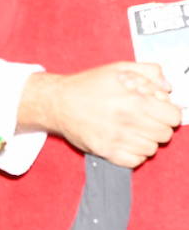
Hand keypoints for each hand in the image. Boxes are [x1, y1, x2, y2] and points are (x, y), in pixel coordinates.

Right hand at [23, 62, 179, 167]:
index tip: (159, 111)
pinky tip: (125, 142)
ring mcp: (117, 139)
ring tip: (132, 130)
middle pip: (165, 134)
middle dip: (158, 126)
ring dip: (145, 140)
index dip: (168, 112)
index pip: (174, 117)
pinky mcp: (106, 151)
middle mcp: (128, 121)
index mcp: (135, 100)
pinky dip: (134, 154)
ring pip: (151, 149)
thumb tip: (167, 88)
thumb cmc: (88, 85)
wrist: (56, 102)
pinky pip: (135, 161)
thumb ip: (150, 72)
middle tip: (144, 120)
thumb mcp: (119, 68)